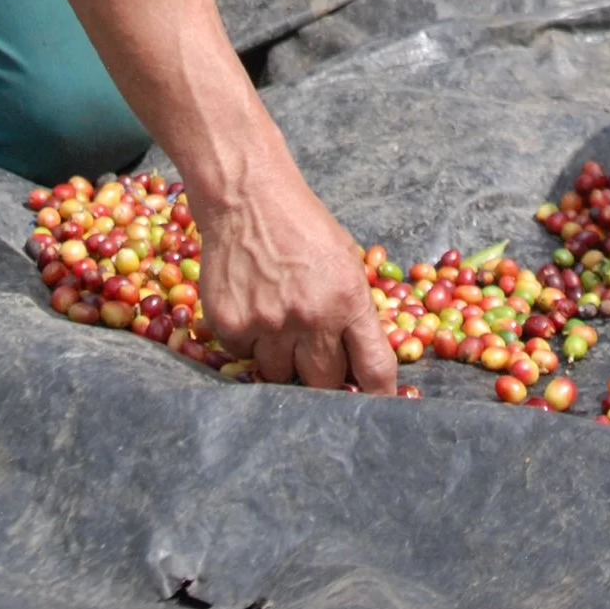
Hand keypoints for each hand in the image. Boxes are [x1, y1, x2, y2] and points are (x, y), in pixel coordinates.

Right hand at [193, 133, 396, 391]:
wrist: (247, 198)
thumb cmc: (303, 227)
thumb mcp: (345, 261)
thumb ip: (353, 311)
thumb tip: (360, 365)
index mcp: (347, 299)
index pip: (374, 368)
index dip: (378, 397)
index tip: (377, 410)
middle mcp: (310, 317)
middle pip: (324, 384)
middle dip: (324, 377)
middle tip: (316, 355)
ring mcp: (268, 324)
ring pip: (280, 377)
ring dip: (283, 361)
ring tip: (279, 321)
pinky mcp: (231, 325)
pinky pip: (245, 357)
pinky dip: (250, 343)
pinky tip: (253, 307)